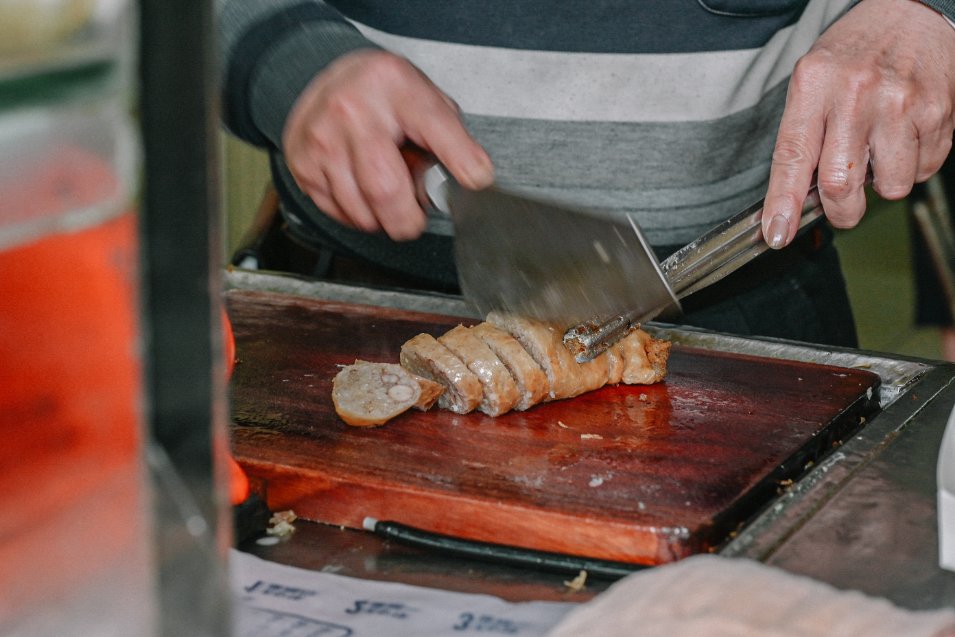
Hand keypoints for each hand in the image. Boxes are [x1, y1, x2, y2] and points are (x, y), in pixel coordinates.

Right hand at [281, 49, 493, 240]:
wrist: (330, 79)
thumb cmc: (387, 96)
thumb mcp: (425, 100)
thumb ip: (449, 139)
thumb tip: (468, 180)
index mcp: (394, 86)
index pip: (435, 128)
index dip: (461, 159)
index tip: (476, 180)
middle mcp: (352, 110)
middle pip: (385, 190)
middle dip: (408, 220)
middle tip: (414, 220)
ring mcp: (321, 137)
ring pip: (361, 212)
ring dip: (381, 220)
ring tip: (386, 194)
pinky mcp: (302, 162)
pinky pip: (337, 213)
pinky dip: (357, 215)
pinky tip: (361, 192)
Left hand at [762, 0, 954, 247]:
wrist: (914, 13)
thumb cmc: (855, 52)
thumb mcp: (812, 79)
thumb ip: (801, 134)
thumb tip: (794, 199)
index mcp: (814, 84)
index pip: (792, 156)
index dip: (784, 204)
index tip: (777, 234)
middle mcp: (857, 94)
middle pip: (840, 185)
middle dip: (840, 212)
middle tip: (842, 207)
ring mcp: (901, 104)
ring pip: (889, 186)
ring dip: (882, 185)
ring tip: (877, 153)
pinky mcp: (938, 113)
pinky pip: (923, 170)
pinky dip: (911, 166)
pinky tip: (903, 137)